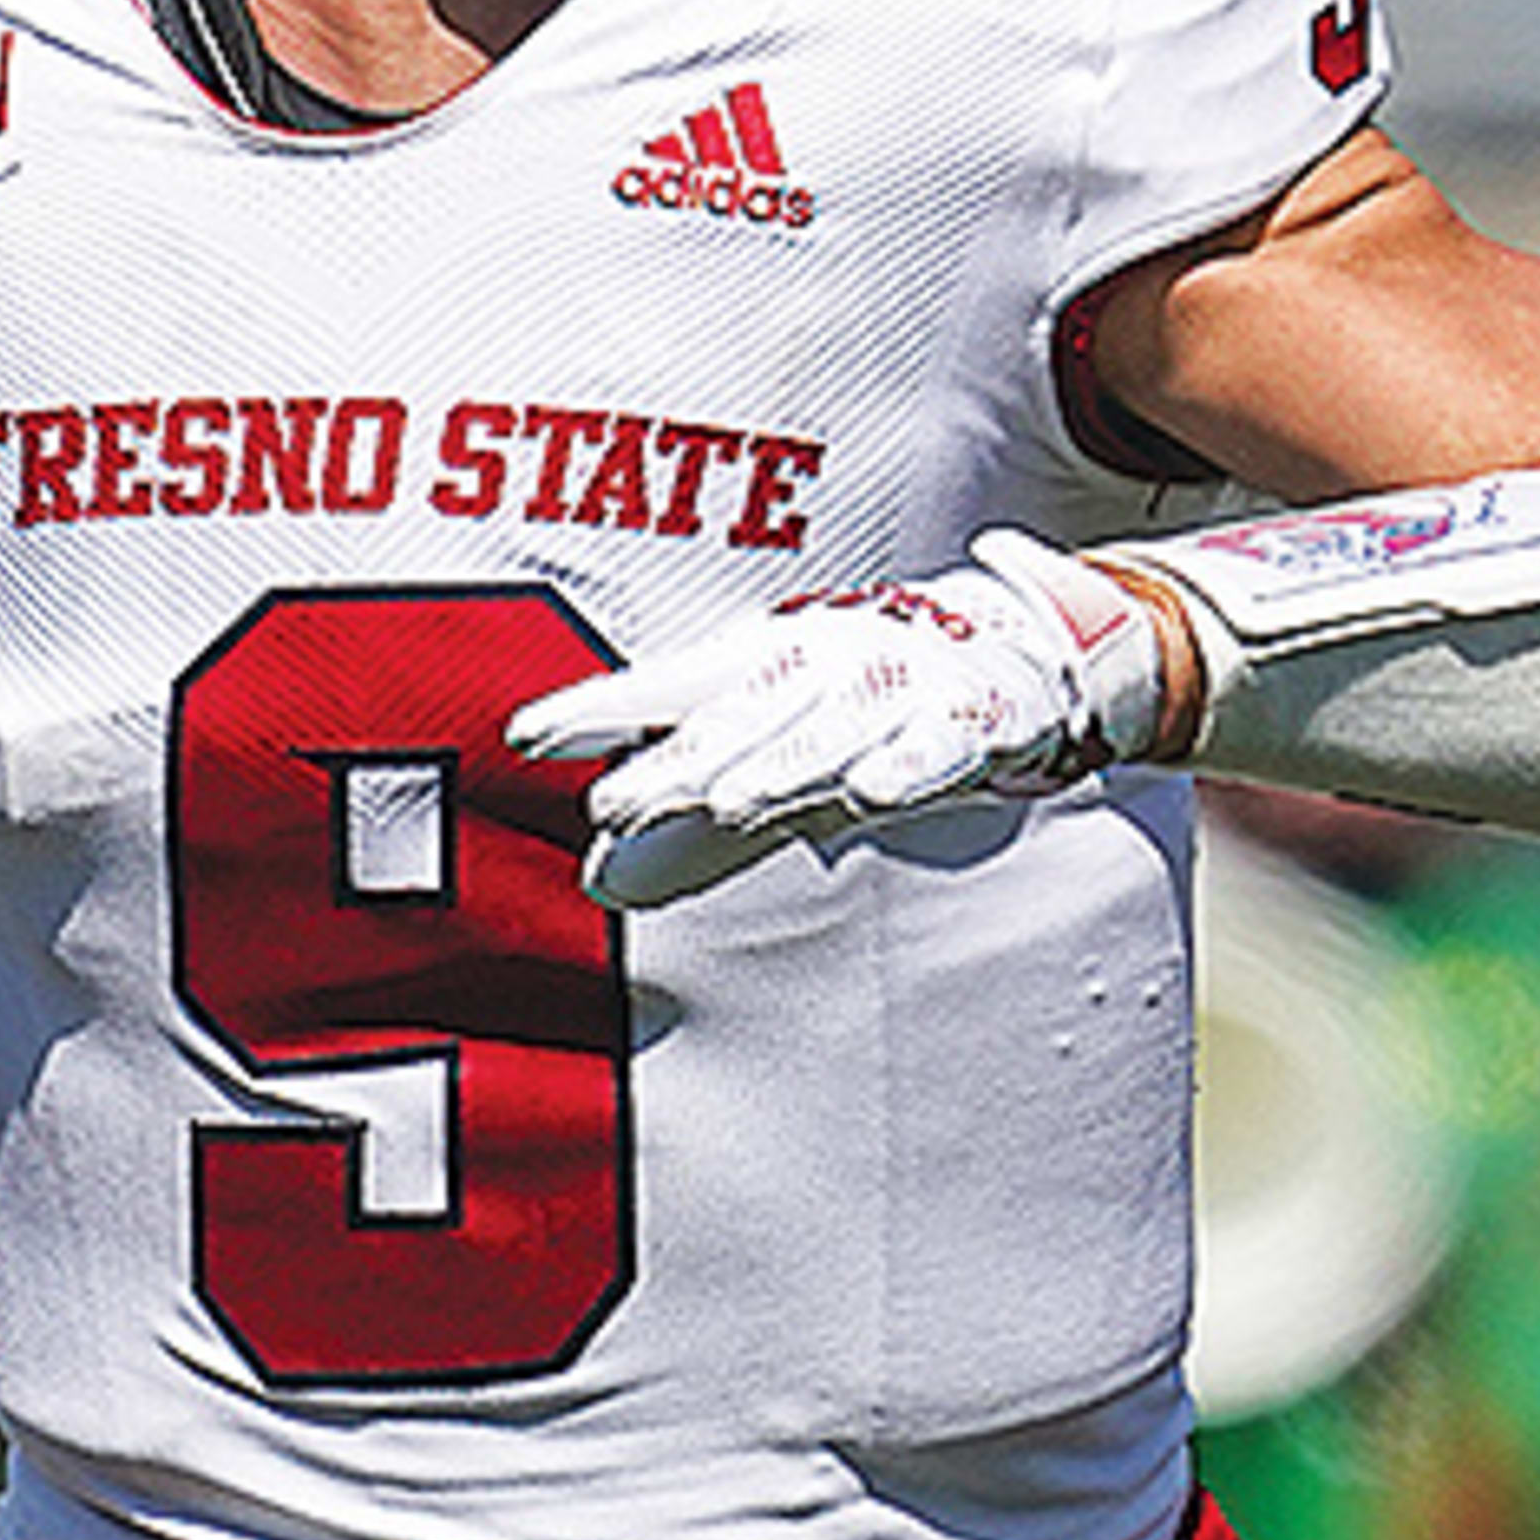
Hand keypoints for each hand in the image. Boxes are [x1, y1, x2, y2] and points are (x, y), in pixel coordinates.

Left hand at [504, 532, 1165, 906]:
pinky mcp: (973, 712)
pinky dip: (910, 761)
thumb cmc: (862, 711)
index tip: (525, 734)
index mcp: (764, 664)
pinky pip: (939, 739)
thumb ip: (690, 830)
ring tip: (726, 799)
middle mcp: (822, 662)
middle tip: (611, 798)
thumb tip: (595, 888)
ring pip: (829, 726)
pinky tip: (878, 791)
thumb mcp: (775, 762)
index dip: (599, 707)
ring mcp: (898, 683)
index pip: (668, 687)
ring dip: (780, 762)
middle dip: (676, 756)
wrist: (1015, 651)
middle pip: (738, 714)